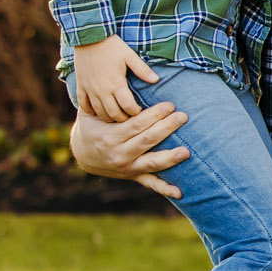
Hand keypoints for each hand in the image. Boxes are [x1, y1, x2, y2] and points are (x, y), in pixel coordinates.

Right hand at [71, 97, 191, 197]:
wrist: (84, 155)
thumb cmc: (92, 126)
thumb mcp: (91, 112)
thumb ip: (105, 99)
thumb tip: (118, 77)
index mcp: (110, 137)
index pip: (136, 125)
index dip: (154, 115)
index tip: (170, 105)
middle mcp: (119, 155)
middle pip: (147, 141)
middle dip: (166, 128)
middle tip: (182, 117)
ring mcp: (128, 168)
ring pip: (152, 162)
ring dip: (170, 157)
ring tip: (187, 151)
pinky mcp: (134, 176)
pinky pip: (151, 184)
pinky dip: (165, 189)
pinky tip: (180, 192)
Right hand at [73, 34, 156, 122]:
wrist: (89, 36)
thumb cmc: (112, 46)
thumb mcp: (129, 56)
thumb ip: (142, 69)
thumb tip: (156, 80)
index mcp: (117, 84)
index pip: (128, 107)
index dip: (136, 113)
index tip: (140, 111)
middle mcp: (103, 90)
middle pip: (113, 114)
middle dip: (123, 119)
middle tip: (129, 116)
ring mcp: (90, 90)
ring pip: (99, 112)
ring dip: (108, 118)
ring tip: (116, 116)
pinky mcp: (81, 86)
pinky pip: (83, 104)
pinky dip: (90, 111)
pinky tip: (96, 112)